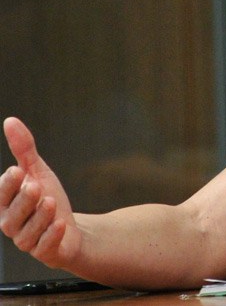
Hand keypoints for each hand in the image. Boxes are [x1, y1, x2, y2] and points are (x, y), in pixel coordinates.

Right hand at [0, 117, 81, 268]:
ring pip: (27, 231)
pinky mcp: (45, 252)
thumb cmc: (49, 200)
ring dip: (39, 216)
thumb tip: (11, 121)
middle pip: (12, 214)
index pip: (1, 195)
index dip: (8, 185)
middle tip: (35, 185)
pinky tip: (60, 223)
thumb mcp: (39, 171)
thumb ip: (23, 150)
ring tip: (50, 202)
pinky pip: (44, 246)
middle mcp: (12, 224)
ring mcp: (27, 240)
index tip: (18, 171)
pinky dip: (51, 235)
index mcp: (6, 204)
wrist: (71, 229)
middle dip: (23, 200)